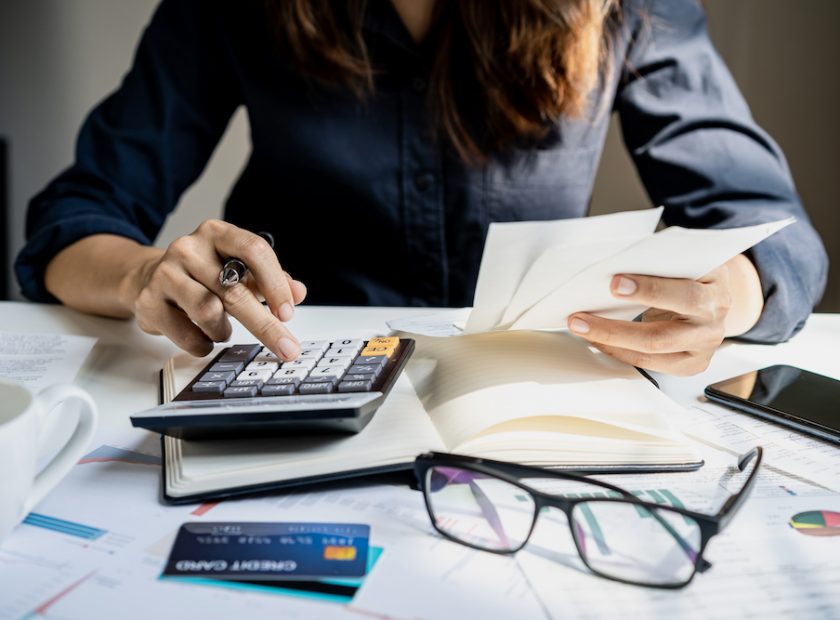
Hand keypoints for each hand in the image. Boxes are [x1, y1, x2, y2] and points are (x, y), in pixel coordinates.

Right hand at [130, 220, 305, 358]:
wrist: (148, 278)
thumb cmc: (202, 275)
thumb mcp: (239, 270)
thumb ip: (271, 281)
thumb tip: (298, 293)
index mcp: (217, 234)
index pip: (253, 250)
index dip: (274, 283)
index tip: (287, 312)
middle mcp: (190, 248)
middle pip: (234, 289)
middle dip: (265, 325)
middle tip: (287, 348)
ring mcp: (166, 273)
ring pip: (209, 312)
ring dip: (224, 330)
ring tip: (222, 329)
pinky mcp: (148, 301)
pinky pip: (186, 334)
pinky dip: (203, 344)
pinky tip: (204, 339)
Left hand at [567, 263, 738, 375]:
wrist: (715, 296)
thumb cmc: (692, 273)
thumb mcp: (685, 260)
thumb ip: (659, 263)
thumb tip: (611, 267)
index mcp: (716, 291)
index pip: (684, 294)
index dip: (649, 290)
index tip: (614, 283)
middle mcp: (712, 325)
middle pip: (661, 335)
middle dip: (616, 328)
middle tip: (580, 318)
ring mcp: (703, 349)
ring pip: (651, 353)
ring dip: (610, 342)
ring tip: (581, 328)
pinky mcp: (690, 364)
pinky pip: (649, 364)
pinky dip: (619, 351)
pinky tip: (597, 339)